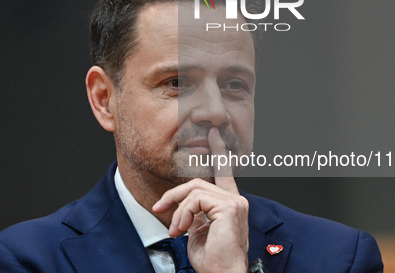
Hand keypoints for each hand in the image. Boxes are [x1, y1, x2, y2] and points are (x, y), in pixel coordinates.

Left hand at [152, 127, 248, 272]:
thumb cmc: (212, 260)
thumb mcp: (198, 231)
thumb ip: (195, 213)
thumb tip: (183, 206)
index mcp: (230, 204)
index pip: (224, 173)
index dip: (219, 153)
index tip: (214, 135)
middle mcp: (236, 200)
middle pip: (197, 183)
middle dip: (174, 194)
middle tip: (158, 208)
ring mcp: (234, 202)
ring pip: (194, 190)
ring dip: (177, 210)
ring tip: (175, 229)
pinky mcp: (229, 208)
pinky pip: (196, 199)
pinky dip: (183, 213)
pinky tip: (182, 229)